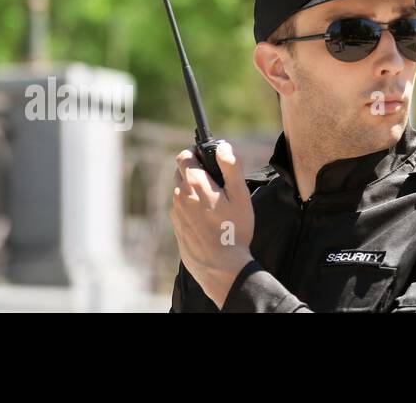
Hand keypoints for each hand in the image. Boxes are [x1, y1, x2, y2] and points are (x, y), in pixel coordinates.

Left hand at [169, 140, 254, 308]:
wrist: (221, 267)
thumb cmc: (234, 230)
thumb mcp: (240, 196)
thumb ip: (231, 167)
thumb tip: (223, 146)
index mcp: (193, 183)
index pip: (184, 155)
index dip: (196, 153)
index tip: (210, 160)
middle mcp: (179, 195)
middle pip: (181, 172)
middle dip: (196, 171)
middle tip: (217, 182)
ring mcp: (175, 212)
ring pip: (181, 190)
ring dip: (194, 190)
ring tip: (215, 203)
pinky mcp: (176, 226)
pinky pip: (181, 208)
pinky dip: (191, 206)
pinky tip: (208, 219)